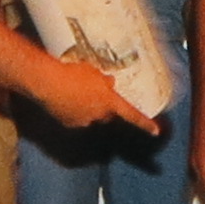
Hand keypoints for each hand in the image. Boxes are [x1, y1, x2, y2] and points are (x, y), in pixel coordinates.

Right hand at [25, 53, 157, 136]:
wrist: (48, 82)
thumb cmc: (73, 73)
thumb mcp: (94, 72)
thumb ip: (104, 81)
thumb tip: (110, 83)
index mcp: (109, 102)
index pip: (132, 114)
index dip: (145, 123)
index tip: (156, 131)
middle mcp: (99, 115)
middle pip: (107, 115)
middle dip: (104, 107)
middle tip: (94, 92)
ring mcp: (83, 122)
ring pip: (90, 116)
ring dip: (86, 107)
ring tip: (74, 91)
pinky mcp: (68, 124)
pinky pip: (75, 118)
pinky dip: (72, 110)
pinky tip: (64, 98)